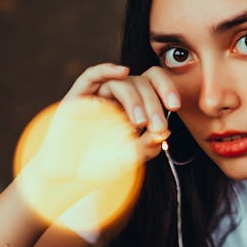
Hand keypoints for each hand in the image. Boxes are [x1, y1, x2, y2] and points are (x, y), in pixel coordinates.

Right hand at [63, 62, 181, 157]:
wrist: (70, 176)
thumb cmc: (101, 166)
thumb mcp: (130, 158)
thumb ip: (147, 146)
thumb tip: (164, 132)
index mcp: (135, 106)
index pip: (154, 84)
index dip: (167, 89)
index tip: (175, 106)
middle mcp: (118, 97)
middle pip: (141, 82)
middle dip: (152, 102)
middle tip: (156, 125)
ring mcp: (98, 96)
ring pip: (121, 83)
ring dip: (134, 99)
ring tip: (139, 123)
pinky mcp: (77, 98)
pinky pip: (91, 76)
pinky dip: (106, 70)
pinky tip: (122, 72)